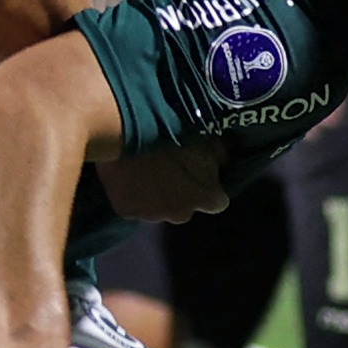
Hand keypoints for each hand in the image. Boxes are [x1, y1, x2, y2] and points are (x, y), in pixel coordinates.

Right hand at [94, 139, 226, 224]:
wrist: (124, 134)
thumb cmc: (171, 131)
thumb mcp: (205, 137)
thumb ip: (218, 153)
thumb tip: (223, 159)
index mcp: (205, 197)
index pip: (217, 201)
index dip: (209, 186)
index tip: (200, 171)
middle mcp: (182, 214)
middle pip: (186, 206)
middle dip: (181, 192)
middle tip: (169, 168)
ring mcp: (151, 216)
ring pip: (158, 207)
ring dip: (156, 193)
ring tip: (146, 169)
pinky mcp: (125, 211)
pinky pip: (133, 205)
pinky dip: (133, 193)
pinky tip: (128, 174)